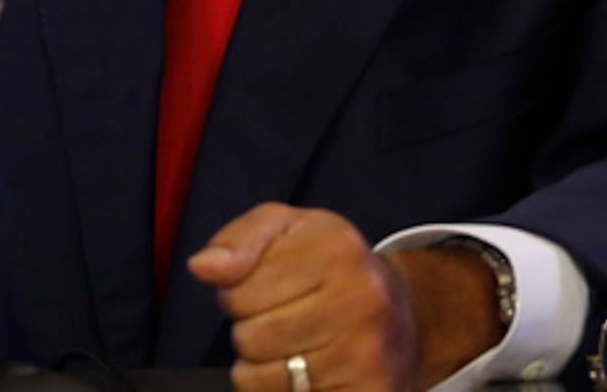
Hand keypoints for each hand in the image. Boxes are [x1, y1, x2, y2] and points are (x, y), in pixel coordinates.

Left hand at [190, 205, 505, 391]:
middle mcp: (361, 301)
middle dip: (249, 331)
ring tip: (288, 346)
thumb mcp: (286, 229)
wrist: (403, 312)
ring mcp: (368, 355)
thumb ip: (239, 241)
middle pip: (249, 340)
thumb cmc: (330, 265)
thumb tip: (203, 267)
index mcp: (337, 250)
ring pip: (263, 381)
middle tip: (278, 319)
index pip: (237, 293)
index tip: (264, 288)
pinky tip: (305, 373)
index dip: (236, 294)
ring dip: (261, 369)